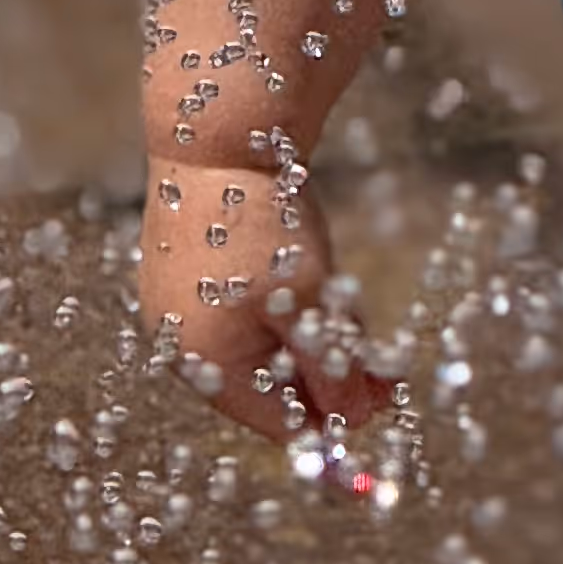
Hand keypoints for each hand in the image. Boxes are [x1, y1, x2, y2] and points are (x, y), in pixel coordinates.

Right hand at [134, 158, 396, 449]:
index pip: (279, 423)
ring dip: (308, 345)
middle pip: (268, 390)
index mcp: (205, 364)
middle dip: (327, 381)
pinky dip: (281, 315)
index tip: (383, 400)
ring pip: (259, 351)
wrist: (221, 139)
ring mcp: (178, 311)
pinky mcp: (184, 278)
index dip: (335, 418)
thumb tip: (356, 420)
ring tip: (349, 318)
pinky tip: (310, 287)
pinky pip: (241, 318)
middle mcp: (182, 346)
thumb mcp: (313, 305)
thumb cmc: (265, 226)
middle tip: (383, 369)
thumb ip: (332, 370)